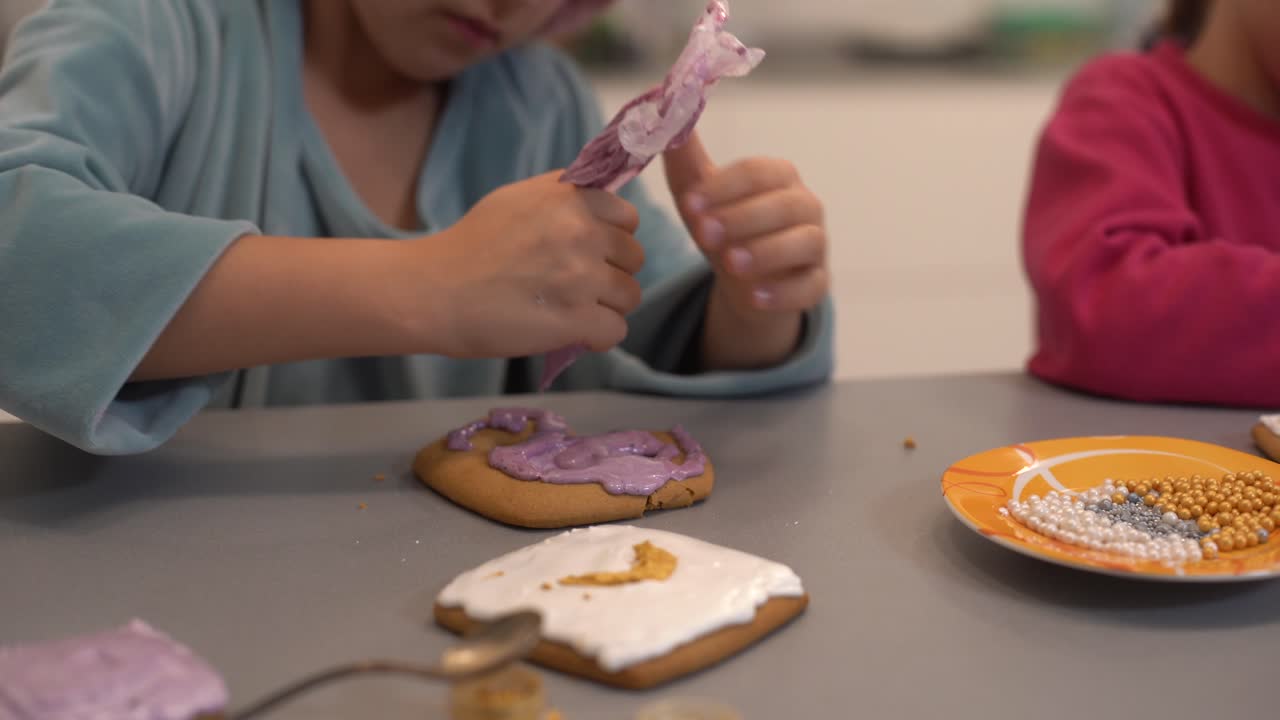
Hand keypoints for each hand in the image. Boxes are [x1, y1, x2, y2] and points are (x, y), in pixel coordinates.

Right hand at [421, 172, 644, 357]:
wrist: (434, 290)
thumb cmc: (470, 245)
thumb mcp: (518, 198)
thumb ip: (563, 195)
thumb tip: (601, 204)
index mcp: (570, 198)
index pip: (628, 218)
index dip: (612, 238)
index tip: (591, 252)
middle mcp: (582, 233)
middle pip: (634, 259)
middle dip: (612, 273)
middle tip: (577, 286)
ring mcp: (582, 277)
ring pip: (629, 296)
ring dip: (607, 306)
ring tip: (572, 310)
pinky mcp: (576, 319)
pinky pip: (616, 330)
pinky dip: (598, 336)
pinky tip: (574, 333)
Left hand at [663, 131, 827, 368]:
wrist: (745, 281)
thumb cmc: (726, 228)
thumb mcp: (701, 196)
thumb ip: (685, 157)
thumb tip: (665, 110)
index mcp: (777, 177)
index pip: (757, 172)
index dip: (724, 186)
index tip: (691, 202)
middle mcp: (805, 205)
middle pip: (784, 205)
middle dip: (742, 218)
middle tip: (704, 232)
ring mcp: (816, 245)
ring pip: (805, 242)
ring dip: (768, 252)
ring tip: (731, 264)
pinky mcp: (817, 283)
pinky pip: (810, 286)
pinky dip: (784, 292)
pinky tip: (754, 297)